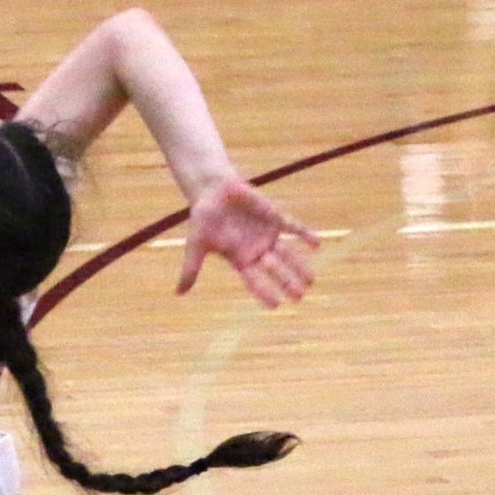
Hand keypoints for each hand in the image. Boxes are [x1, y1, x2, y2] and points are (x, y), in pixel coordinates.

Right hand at [177, 179, 321, 307]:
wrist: (212, 190)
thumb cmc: (203, 218)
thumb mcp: (196, 244)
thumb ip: (191, 268)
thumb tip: (178, 293)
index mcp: (239, 259)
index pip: (254, 280)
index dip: (264, 292)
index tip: (275, 305)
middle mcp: (256, 250)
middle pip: (275, 270)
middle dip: (287, 282)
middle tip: (300, 297)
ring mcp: (266, 234)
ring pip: (286, 254)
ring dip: (299, 266)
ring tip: (311, 280)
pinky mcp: (273, 217)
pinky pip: (292, 227)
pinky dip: (303, 235)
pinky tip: (317, 244)